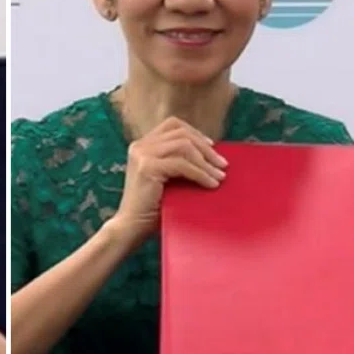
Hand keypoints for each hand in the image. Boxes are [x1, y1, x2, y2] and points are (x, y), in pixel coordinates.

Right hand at [112, 116, 227, 244]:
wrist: (131, 227)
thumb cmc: (152, 207)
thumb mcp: (166, 177)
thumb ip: (178, 162)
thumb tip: (212, 155)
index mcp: (142, 145)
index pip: (173, 125)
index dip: (195, 133)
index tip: (211, 147)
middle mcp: (140, 146)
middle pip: (181, 133)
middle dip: (206, 148)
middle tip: (222, 165)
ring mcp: (141, 155)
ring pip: (183, 146)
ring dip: (205, 161)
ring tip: (219, 176)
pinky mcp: (146, 167)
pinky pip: (182, 164)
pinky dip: (200, 174)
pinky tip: (210, 184)